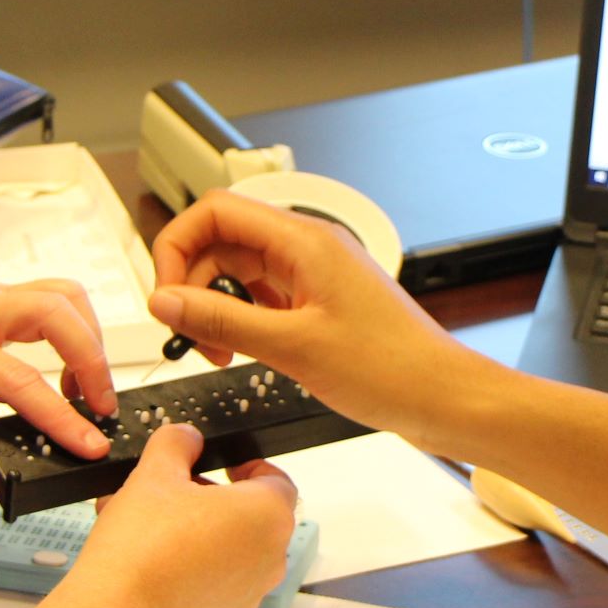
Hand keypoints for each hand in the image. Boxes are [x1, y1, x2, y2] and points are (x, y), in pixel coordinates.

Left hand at [0, 283, 118, 511]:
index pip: (18, 380)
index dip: (61, 417)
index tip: (90, 445)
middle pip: (56, 312)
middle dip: (92, 360)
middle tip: (101, 409)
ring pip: (60, 294)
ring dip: (88, 337)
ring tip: (85, 389)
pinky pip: (49, 296)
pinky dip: (72, 327)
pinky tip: (64, 369)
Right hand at [74, 424, 299, 607]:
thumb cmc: (143, 548)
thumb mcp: (154, 474)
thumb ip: (177, 443)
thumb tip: (187, 438)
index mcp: (267, 516)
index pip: (275, 479)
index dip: (247, 465)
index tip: (220, 464)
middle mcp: (270, 558)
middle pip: (251, 515)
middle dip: (212, 498)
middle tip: (173, 489)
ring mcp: (249, 593)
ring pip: (231, 548)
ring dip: (198, 530)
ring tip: (149, 523)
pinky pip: (217, 580)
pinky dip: (193, 565)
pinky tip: (150, 557)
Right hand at [149, 191, 490, 452]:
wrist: (441, 396)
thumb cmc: (392, 368)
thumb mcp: (292, 347)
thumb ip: (222, 319)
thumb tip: (167, 301)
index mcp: (304, 240)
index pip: (215, 212)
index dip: (177, 246)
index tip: (166, 295)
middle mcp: (308, 247)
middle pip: (222, 240)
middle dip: (192, 283)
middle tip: (189, 333)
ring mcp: (314, 274)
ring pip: (239, 270)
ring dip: (214, 306)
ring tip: (217, 350)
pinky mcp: (318, 301)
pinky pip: (262, 295)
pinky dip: (240, 320)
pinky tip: (241, 351)